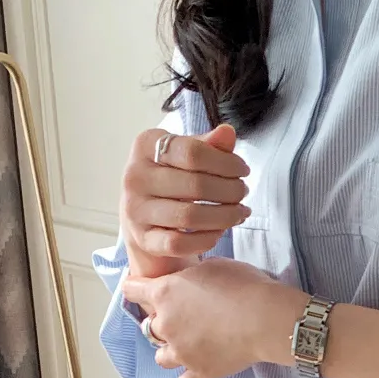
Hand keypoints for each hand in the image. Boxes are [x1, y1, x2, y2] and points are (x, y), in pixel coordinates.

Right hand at [119, 120, 246, 313]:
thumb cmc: (170, 177)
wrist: (142, 215)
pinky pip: (179, 244)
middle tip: (243, 192)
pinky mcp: (142, 239)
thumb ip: (208, 144)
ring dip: (224, 217)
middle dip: (230, 191)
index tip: (243, 170)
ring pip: (189, 217)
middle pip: (195, 185)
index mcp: (146, 146)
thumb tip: (227, 133)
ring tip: (240, 213)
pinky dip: (206, 239)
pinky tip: (220, 231)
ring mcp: (136, 210)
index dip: (226, 162)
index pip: (192, 152)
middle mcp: (135, 176)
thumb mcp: (185, 154)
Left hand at [143, 257, 262, 377]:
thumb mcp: (213, 265)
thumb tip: (190, 282)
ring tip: (187, 344)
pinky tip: (196, 367)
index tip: (138, 289)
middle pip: (148, 326)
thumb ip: (192, 276)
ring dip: (169, 350)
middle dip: (161, 320)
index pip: (133, 290)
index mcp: (165, 293)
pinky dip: (187, 376)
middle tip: (182, 315)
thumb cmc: (243, 285)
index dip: (136, 288)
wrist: (265, 318)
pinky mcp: (199, 373)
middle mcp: (166, 324)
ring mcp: (180, 353)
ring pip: (161, 357)